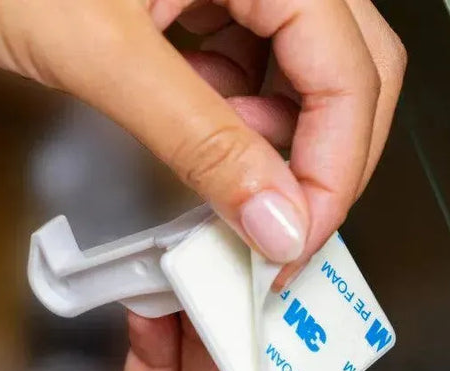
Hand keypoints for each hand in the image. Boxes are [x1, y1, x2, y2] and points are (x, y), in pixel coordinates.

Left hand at [0, 0, 404, 284]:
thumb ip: (198, 139)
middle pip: (351, 71)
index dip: (334, 170)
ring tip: (238, 184)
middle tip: (288, 229)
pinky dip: (245, 121)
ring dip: (287, 145)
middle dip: (326, 161)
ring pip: (311, 76)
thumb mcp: (98, 50)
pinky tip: (210, 142)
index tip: (297, 241)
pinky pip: (260, 68)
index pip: (349, 73)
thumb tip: (276, 222)